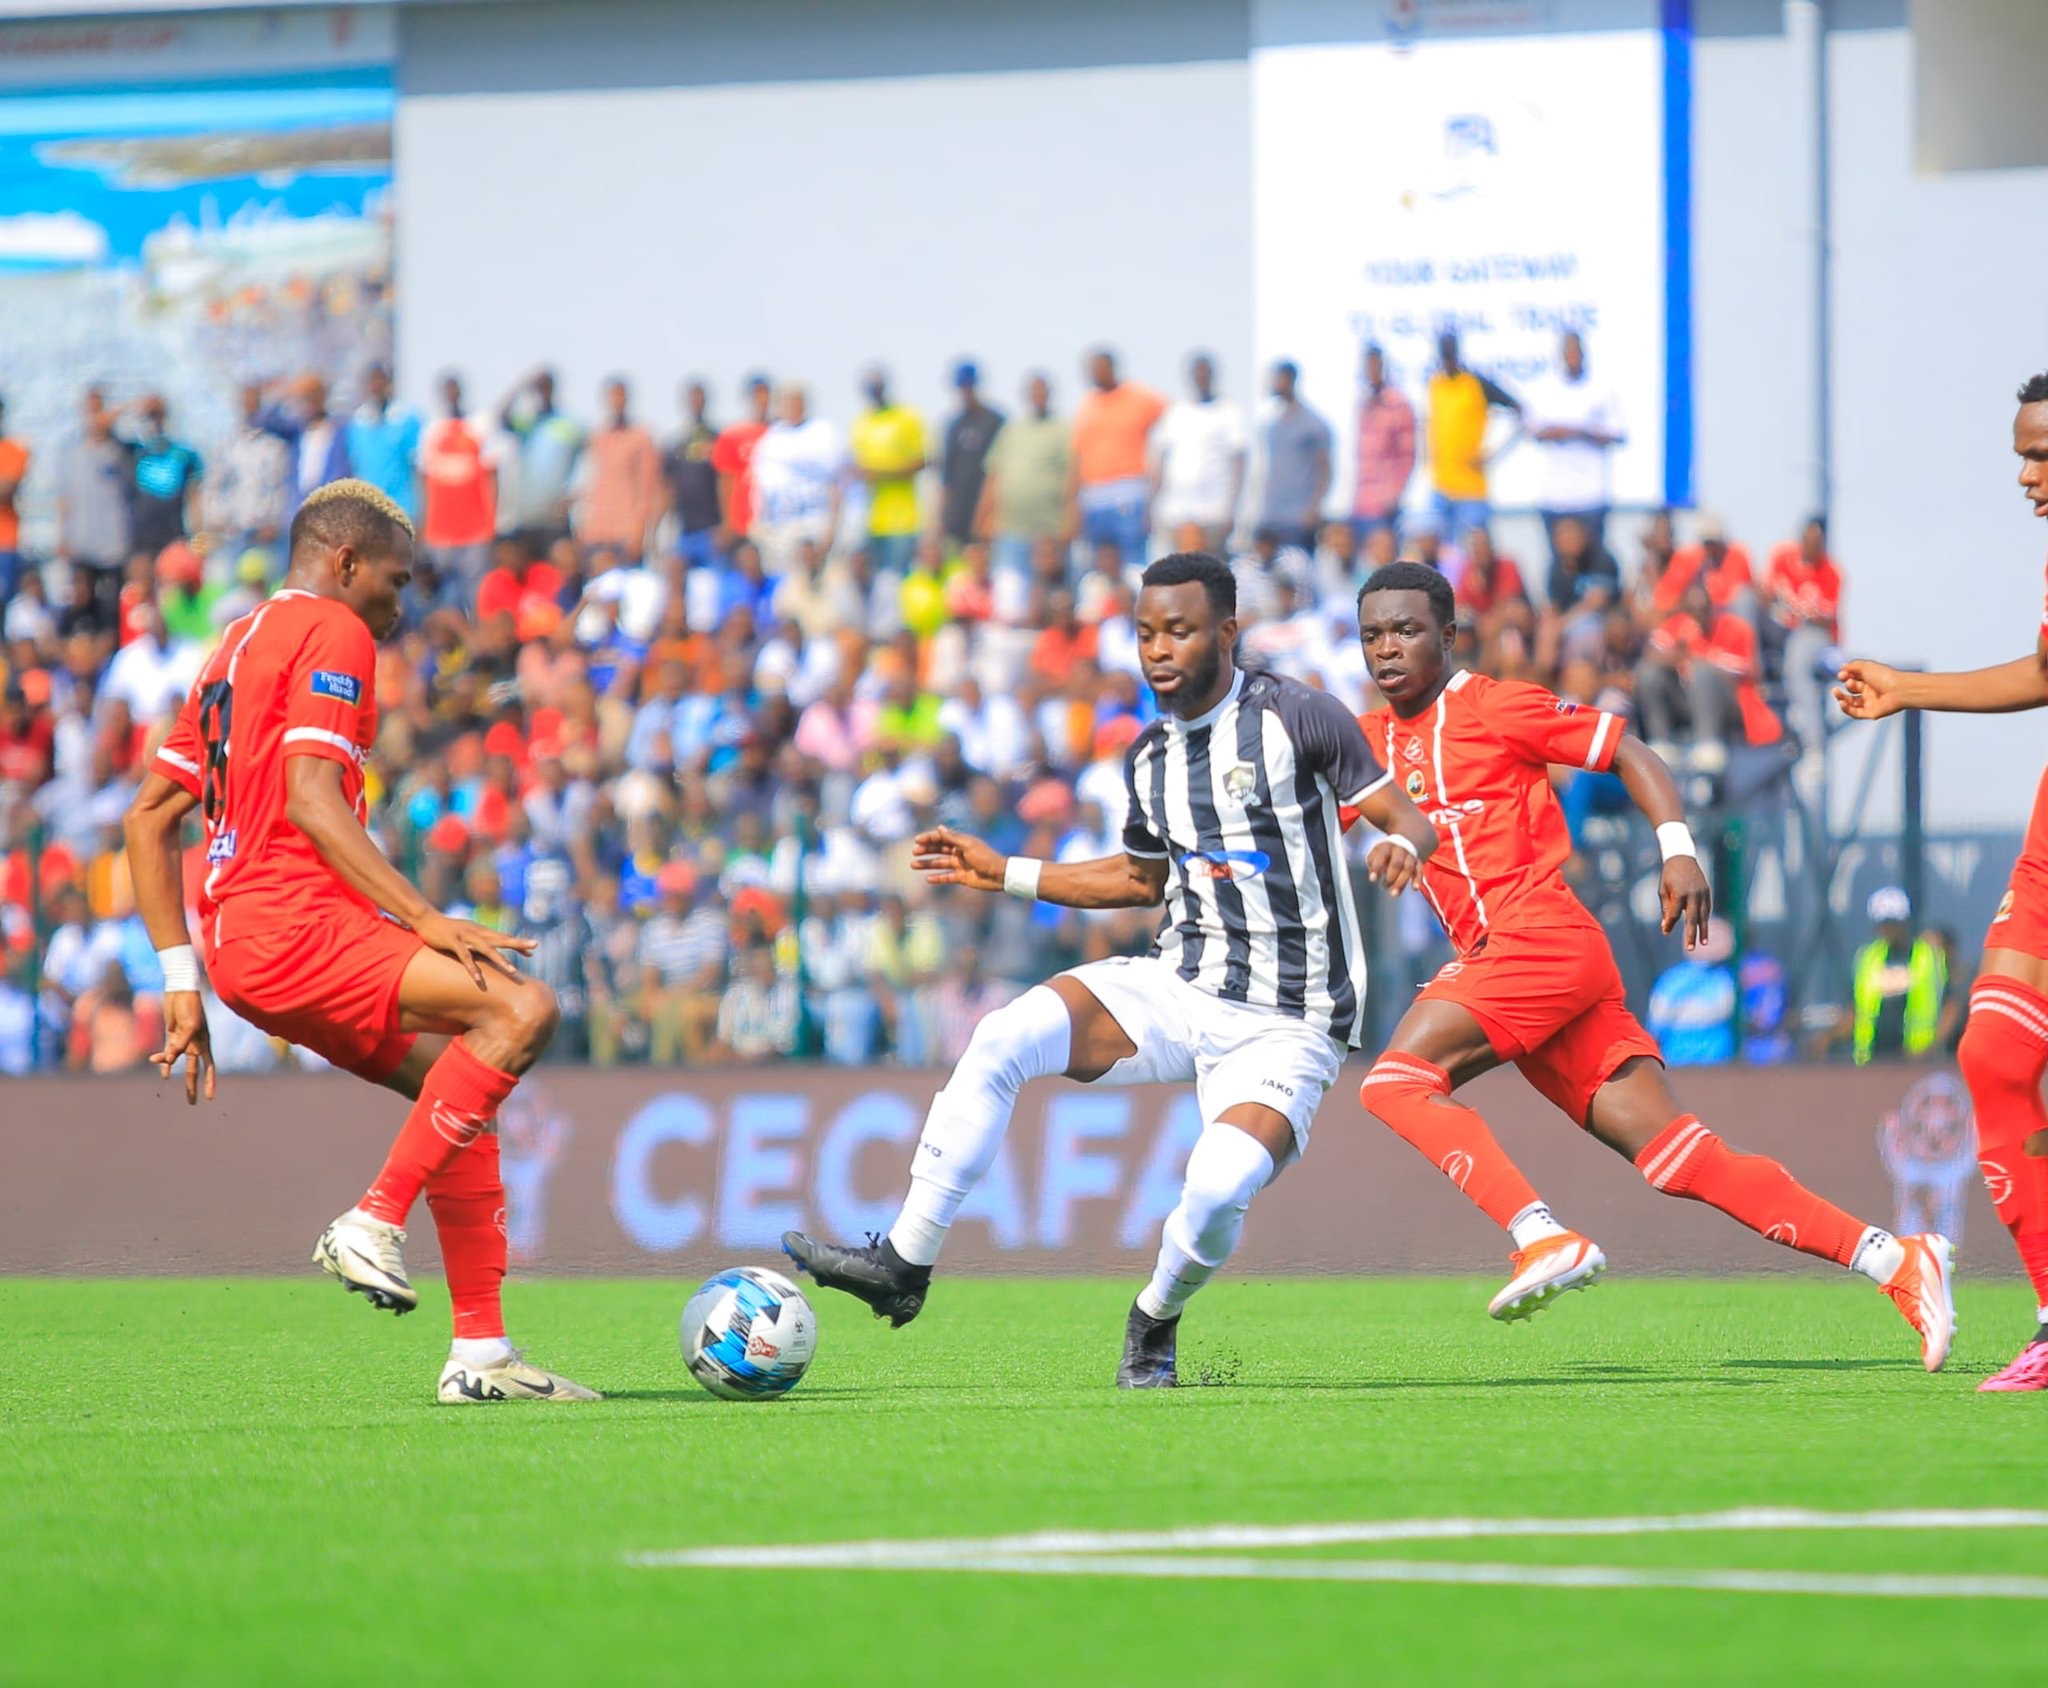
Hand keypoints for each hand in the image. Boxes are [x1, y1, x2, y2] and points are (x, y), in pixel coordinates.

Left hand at [151, 991, 215, 1105]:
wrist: (181, 990)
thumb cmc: (190, 1006)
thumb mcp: (189, 1026)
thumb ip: (180, 1045)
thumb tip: (168, 1061)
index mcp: (204, 1043)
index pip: (209, 1068)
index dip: (209, 1083)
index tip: (210, 1097)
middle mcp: (195, 1044)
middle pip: (193, 1070)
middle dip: (192, 1086)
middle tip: (191, 1103)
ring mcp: (182, 1039)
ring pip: (176, 1059)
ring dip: (170, 1068)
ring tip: (166, 1079)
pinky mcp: (171, 1034)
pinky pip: (166, 1051)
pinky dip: (163, 1060)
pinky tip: (161, 1071)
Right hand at [413, 910, 536, 988]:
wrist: (425, 918)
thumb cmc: (446, 929)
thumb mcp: (465, 934)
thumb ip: (476, 941)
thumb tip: (486, 951)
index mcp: (480, 931)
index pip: (503, 937)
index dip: (517, 943)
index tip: (532, 950)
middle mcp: (476, 932)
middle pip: (501, 939)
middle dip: (518, 944)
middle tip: (535, 946)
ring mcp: (465, 936)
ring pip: (487, 949)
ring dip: (501, 960)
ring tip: (513, 970)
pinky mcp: (452, 941)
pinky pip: (464, 956)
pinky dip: (472, 967)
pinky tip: (478, 978)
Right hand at [911, 826, 1007, 892]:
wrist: (999, 875)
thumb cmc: (985, 857)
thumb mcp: (968, 846)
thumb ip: (953, 838)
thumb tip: (939, 827)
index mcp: (961, 842)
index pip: (941, 838)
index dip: (929, 838)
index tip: (917, 840)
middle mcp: (959, 852)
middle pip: (938, 850)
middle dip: (925, 850)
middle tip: (914, 852)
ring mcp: (960, 865)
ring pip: (939, 863)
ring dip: (927, 864)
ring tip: (913, 865)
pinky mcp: (962, 877)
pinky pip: (946, 877)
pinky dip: (937, 878)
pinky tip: (928, 879)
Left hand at [1366, 838, 1421, 894]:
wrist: (1403, 844)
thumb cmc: (1384, 854)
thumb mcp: (1375, 854)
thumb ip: (1373, 863)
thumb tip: (1374, 874)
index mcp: (1387, 847)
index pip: (1381, 856)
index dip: (1376, 868)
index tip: (1372, 879)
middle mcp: (1400, 850)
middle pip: (1397, 863)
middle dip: (1390, 877)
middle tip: (1384, 886)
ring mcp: (1410, 857)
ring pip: (1408, 869)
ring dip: (1401, 882)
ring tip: (1394, 894)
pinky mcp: (1418, 864)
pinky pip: (1419, 871)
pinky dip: (1418, 880)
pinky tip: (1415, 888)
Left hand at [1660, 856, 1712, 946]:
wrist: (1682, 856)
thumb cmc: (1669, 875)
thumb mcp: (1663, 889)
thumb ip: (1666, 907)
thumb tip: (1666, 925)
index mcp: (1679, 893)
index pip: (1674, 914)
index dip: (1670, 924)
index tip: (1665, 932)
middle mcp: (1693, 894)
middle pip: (1692, 918)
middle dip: (1691, 934)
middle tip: (1690, 948)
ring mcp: (1702, 892)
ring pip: (1703, 914)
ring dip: (1703, 929)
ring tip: (1703, 942)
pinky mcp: (1707, 891)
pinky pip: (1707, 907)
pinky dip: (1705, 917)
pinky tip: (1704, 927)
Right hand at [1833, 658, 1905, 720]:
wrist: (1899, 690)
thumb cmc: (1885, 676)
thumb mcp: (1866, 666)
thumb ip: (1852, 665)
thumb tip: (1842, 667)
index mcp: (1870, 679)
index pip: (1853, 678)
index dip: (1846, 676)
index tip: (1842, 674)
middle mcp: (1870, 691)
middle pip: (1851, 690)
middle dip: (1846, 685)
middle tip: (1846, 681)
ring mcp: (1870, 702)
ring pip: (1851, 703)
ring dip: (1841, 698)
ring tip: (1836, 692)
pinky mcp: (1871, 713)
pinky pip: (1855, 713)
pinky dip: (1846, 709)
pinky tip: (1841, 703)